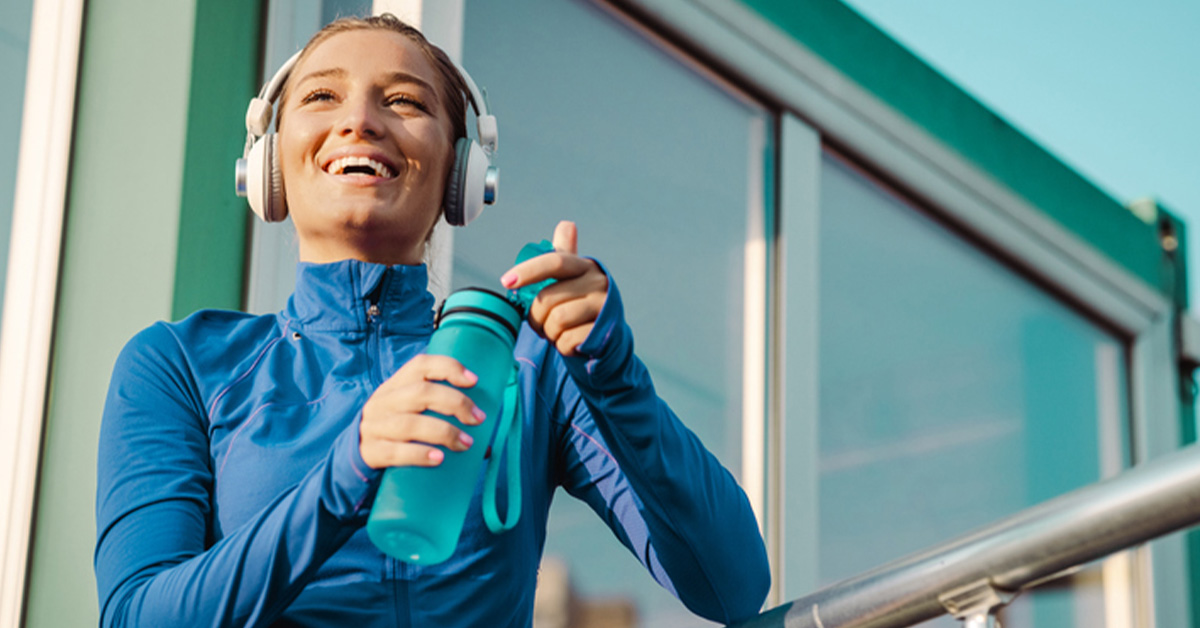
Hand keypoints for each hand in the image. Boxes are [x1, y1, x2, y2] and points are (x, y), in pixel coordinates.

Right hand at [359, 355, 484, 468]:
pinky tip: (439, 459)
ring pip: (410, 424)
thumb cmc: (395, 430)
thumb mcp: (409, 411)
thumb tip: (485, 437)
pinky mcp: (371, 452)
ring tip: (466, 444)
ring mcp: (374, 427)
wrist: (355, 455)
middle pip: (421, 393)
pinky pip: (396, 452)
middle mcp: (383, 402)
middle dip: (455, 403)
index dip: (448, 368)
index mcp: (395, 385)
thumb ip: (438, 412)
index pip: (420, 365)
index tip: (474, 380)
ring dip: (444, 433)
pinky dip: (420, 455)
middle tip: (478, 419)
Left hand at [500, 221, 608, 356]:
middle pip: (548, 298)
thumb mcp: (574, 278)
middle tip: (540, 323)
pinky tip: (569, 342)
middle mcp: (597, 283)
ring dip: (549, 332)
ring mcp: (602, 307)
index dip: (529, 270)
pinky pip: (567, 340)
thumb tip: (567, 225)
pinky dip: (561, 345)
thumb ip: (564, 255)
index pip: (555, 262)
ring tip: (556, 332)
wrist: (608, 335)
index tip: (506, 281)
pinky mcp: (603, 332)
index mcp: (584, 267)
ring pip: (557, 320)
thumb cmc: (581, 303)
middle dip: (536, 316)